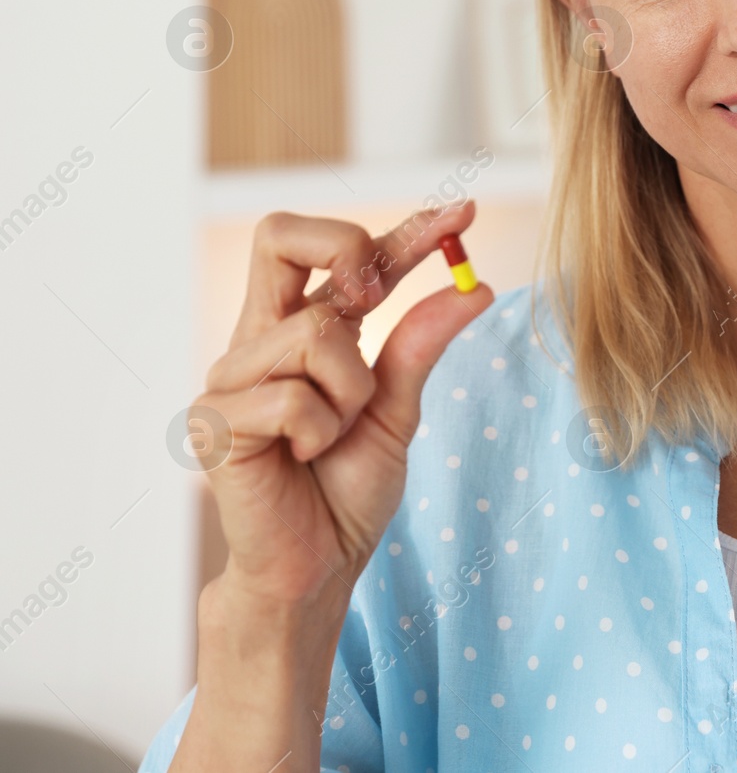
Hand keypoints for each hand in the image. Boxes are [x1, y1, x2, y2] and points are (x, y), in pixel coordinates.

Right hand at [192, 200, 493, 607]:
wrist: (315, 566)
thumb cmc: (345, 491)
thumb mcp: (399, 410)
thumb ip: (422, 347)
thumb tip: (475, 287)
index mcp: (302, 330)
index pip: (343, 255)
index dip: (403, 229)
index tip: (461, 215)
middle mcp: (258, 339)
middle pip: (279, 235)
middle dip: (347, 250)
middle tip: (377, 298)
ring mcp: (229, 376)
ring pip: (314, 334)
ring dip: (351, 392)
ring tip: (333, 435)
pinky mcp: (214, 420)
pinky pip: (293, 398)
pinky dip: (321, 432)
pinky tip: (302, 459)